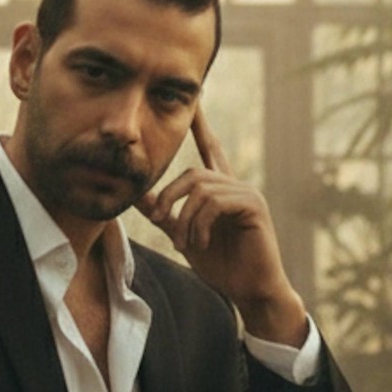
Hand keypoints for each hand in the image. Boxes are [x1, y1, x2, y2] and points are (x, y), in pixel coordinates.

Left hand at [137, 107, 307, 345]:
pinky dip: (200, 223)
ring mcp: (247, 193)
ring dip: (184, 218)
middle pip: (193, 172)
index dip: (201, 125)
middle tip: (159, 221)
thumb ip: (165, 214)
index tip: (196, 101)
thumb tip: (138, 195)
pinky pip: (215, 201)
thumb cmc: (222, 266)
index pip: (210, 148)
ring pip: (201, 188)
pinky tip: (200, 242)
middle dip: (168, 195)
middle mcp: (236, 185)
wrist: (249, 290)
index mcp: (221, 190)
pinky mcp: (254, 206)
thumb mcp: (184, 236)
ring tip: (183, 242)